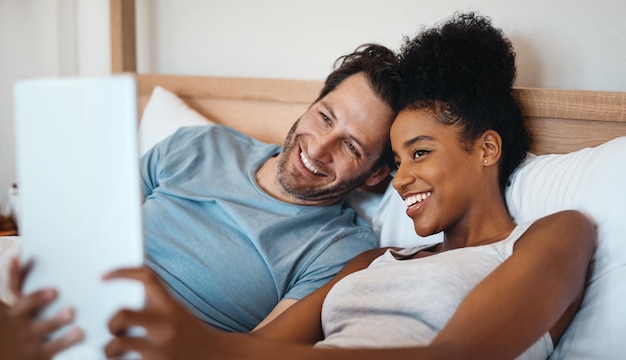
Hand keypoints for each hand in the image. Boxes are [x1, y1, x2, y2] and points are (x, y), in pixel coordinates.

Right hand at [0, 258, 82, 359]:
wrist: (9, 355)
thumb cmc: (12, 330)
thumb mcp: (11, 310)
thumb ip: (17, 283)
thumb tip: (18, 257)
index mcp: (10, 310)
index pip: (12, 287)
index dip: (14, 272)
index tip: (17, 259)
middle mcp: (18, 322)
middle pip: (27, 307)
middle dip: (37, 298)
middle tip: (54, 291)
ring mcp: (29, 338)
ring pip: (44, 327)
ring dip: (56, 319)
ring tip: (69, 312)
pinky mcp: (40, 353)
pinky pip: (55, 346)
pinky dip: (67, 340)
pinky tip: (79, 332)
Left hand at [104, 266, 224, 359]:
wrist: (213, 354)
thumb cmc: (190, 331)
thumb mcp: (176, 309)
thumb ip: (156, 301)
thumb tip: (128, 286)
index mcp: (170, 306)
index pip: (147, 278)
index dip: (122, 272)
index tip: (104, 276)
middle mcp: (164, 325)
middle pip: (123, 315)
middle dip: (111, 323)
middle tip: (114, 330)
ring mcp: (158, 349)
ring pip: (116, 345)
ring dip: (110, 350)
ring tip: (114, 352)